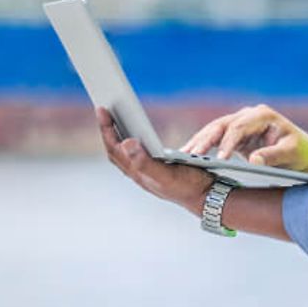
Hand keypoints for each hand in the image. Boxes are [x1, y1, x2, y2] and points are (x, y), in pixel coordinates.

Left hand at [97, 108, 213, 214]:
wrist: (206, 197)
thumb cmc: (188, 186)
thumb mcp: (167, 174)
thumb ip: (145, 162)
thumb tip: (125, 142)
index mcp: (138, 173)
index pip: (114, 149)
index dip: (106, 129)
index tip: (101, 109)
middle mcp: (138, 174)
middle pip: (115, 150)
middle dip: (107, 130)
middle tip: (103, 109)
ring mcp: (146, 173)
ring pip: (124, 153)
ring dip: (117, 135)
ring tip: (115, 117)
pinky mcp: (155, 171)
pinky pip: (135, 154)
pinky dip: (131, 141)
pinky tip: (135, 133)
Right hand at [181, 104, 307, 175]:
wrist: (302, 151)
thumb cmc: (298, 151)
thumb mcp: (291, 153)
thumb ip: (273, 156)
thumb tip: (253, 161)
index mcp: (261, 115)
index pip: (238, 128)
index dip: (228, 143)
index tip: (220, 159)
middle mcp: (247, 115)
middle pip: (221, 126)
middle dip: (204, 140)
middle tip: (190, 155)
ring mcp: (239, 123)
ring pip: (213, 130)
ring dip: (198, 142)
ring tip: (182, 156)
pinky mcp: (233, 134)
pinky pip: (214, 138)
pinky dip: (201, 146)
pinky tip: (188, 156)